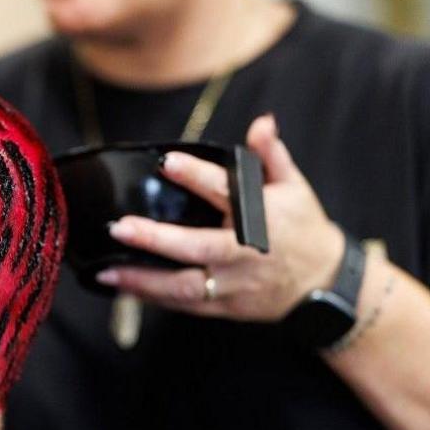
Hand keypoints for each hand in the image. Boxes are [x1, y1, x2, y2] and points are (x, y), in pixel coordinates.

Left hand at [95, 114, 344, 321]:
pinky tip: (124, 288)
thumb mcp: (294, 187)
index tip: (168, 162)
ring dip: (142, 281)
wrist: (324, 284)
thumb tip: (262, 122)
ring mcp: (233, 284)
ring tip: (106, 271)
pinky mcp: (224, 306)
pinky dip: (153, 298)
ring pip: (183, 286)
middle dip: (155, 240)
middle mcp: (244, 254)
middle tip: (120, 228)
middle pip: (196, 247)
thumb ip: (271, 155)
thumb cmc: (303, 229)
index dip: (196, 176)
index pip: (226, 192)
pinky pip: (184, 305)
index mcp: (261, 218)